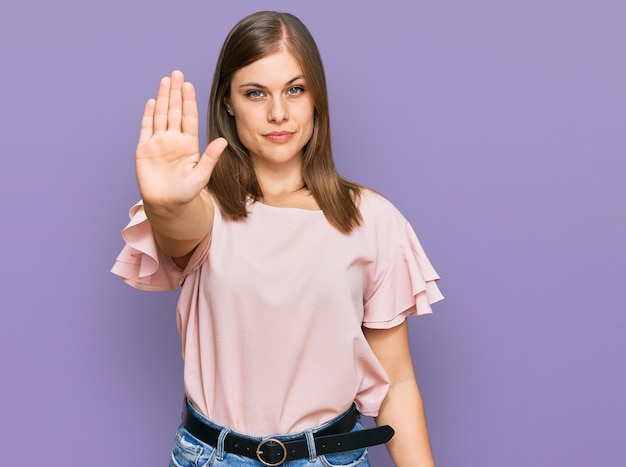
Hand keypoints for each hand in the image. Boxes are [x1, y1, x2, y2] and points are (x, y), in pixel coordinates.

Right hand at [135, 70, 227, 210]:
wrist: (167, 205)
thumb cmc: (186, 192)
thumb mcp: (202, 175)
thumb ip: (210, 157)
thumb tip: (223, 141)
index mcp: (188, 144)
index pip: (189, 117)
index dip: (188, 101)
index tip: (189, 85)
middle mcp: (174, 139)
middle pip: (174, 111)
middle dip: (175, 92)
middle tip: (176, 73)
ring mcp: (158, 143)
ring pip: (161, 115)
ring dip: (163, 98)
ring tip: (165, 81)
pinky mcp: (144, 149)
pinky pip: (146, 128)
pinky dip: (149, 115)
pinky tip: (153, 102)